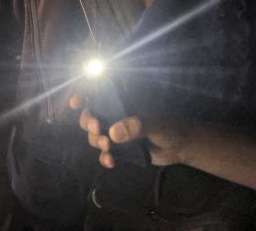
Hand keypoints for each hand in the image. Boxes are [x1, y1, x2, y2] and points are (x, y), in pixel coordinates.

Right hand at [70, 95, 186, 168]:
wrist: (179, 147)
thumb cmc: (169, 125)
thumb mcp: (155, 122)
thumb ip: (136, 126)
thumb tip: (113, 133)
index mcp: (123, 99)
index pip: (99, 92)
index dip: (84, 95)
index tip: (76, 102)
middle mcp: (116, 113)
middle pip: (90, 114)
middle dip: (89, 121)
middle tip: (97, 128)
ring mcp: (116, 131)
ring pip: (95, 134)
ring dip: (97, 141)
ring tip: (109, 147)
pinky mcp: (119, 148)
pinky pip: (105, 152)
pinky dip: (105, 157)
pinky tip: (111, 162)